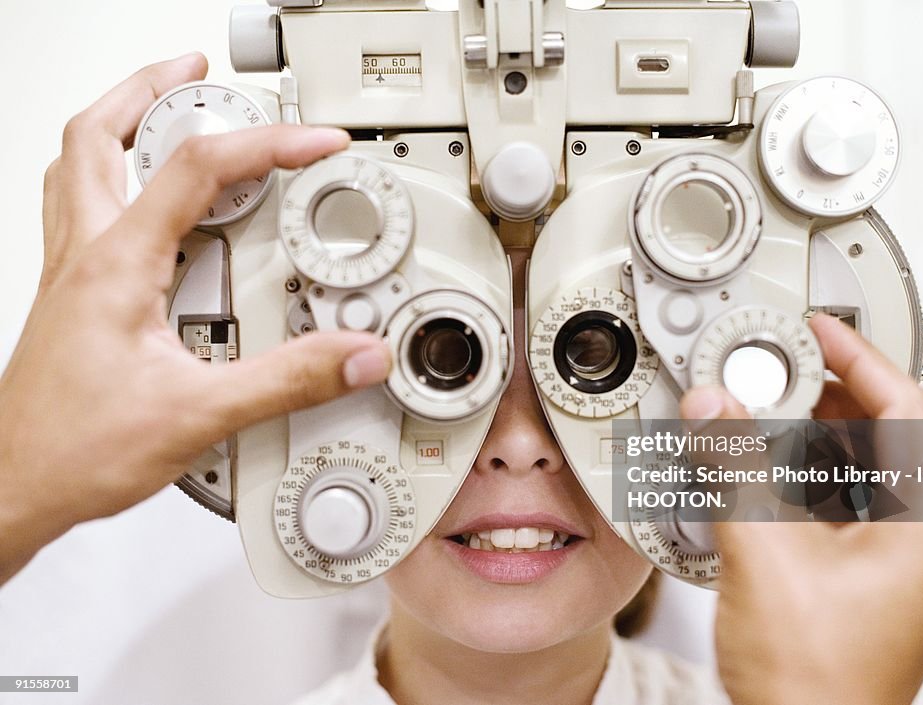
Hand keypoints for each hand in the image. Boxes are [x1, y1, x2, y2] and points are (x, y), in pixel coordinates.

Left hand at [0, 54, 391, 584]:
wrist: (15, 489)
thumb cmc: (74, 451)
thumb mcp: (199, 415)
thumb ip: (287, 381)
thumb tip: (353, 354)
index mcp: (116, 265)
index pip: (198, 170)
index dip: (267, 144)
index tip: (315, 141)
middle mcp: (84, 257)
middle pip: (99, 135)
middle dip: (150, 88)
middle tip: (195, 70)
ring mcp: (70, 276)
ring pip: (76, 166)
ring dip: (118, 123)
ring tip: (160, 106)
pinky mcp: (71, 300)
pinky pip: (78, 211)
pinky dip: (107, 178)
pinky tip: (138, 203)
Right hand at [680, 314, 922, 704]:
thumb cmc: (812, 686)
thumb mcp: (763, 554)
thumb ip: (736, 467)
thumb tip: (715, 409)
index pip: (910, 412)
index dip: (863, 360)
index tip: (822, 332)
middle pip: (890, 443)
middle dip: (831, 400)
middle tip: (782, 374)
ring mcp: (895, 575)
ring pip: (866, 482)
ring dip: (816, 444)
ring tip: (767, 421)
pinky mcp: (863, 593)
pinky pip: (844, 518)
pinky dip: (806, 487)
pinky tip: (764, 484)